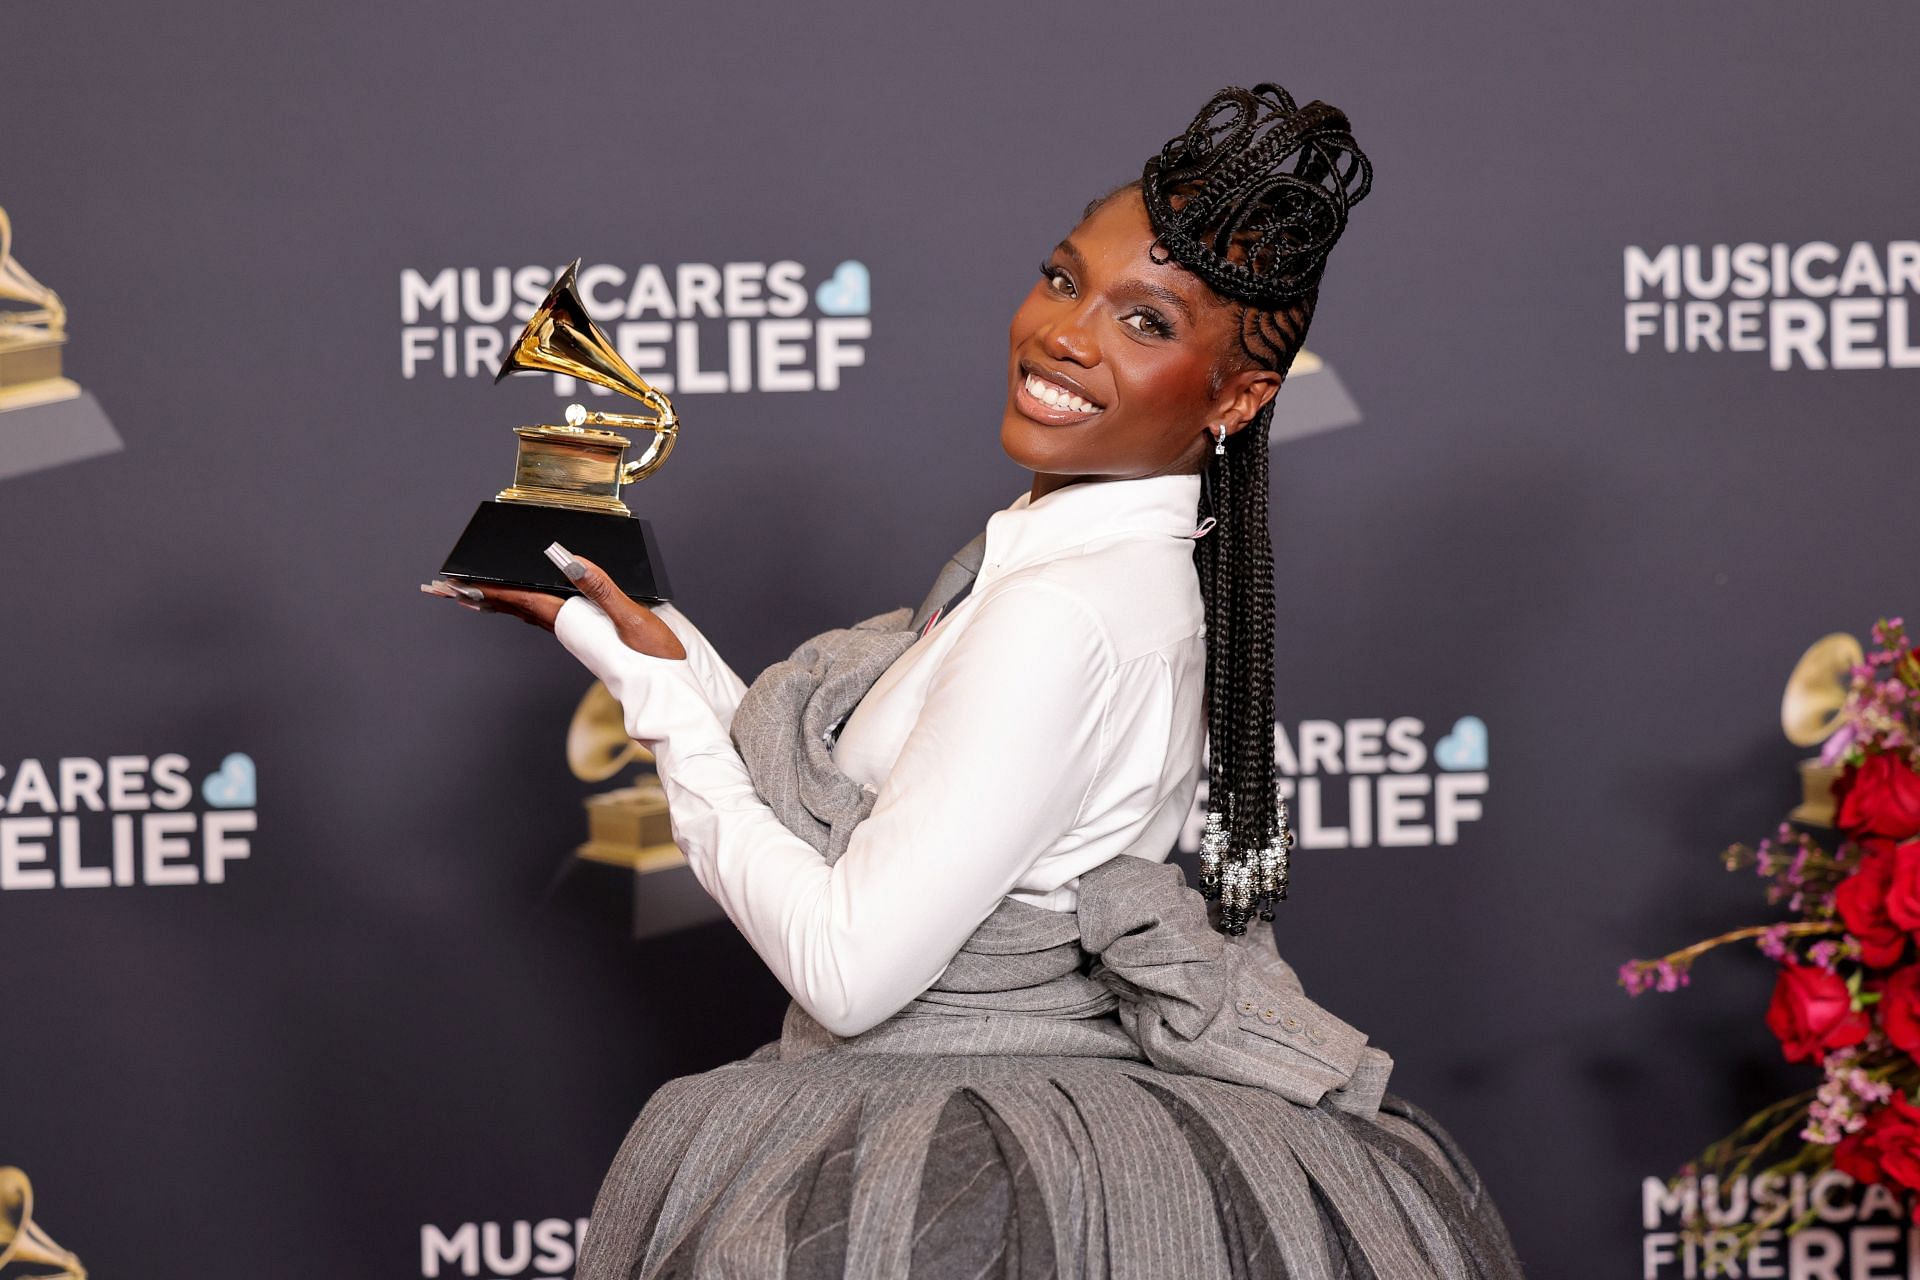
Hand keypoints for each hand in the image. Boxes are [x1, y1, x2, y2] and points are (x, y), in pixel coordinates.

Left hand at [420, 544, 686, 659]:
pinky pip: (547, 618)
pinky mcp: (590, 639)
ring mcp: (578, 637)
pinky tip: (526, 603)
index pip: (522, 600)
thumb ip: (601, 588)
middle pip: (515, 608)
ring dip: (498, 601)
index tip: (456, 583)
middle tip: (445, 589)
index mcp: (575, 623)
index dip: (488, 589)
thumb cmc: (657, 660)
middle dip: (480, 597)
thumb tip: (568, 560)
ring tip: (473, 593)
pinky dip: (525, 606)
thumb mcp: (633, 619)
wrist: (672, 694)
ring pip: (528, 614)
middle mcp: (570, 631)